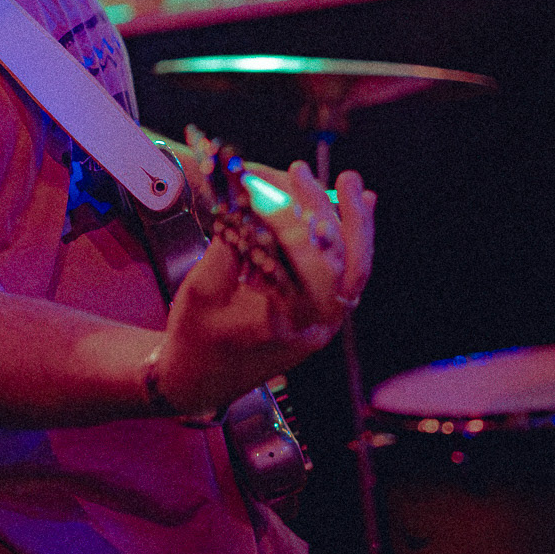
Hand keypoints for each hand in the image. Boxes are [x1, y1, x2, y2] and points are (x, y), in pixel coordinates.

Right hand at [153, 160, 374, 416]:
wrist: (199, 380)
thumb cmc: (195, 338)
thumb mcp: (203, 289)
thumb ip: (230, 244)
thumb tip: (249, 199)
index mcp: (284, 324)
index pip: (306, 267)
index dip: (290, 224)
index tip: (269, 190)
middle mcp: (314, 326)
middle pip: (342, 262)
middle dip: (328, 211)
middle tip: (304, 173)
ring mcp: (323, 323)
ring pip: (356, 268)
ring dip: (355, 223)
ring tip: (349, 183)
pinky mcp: (321, 315)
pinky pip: (349, 275)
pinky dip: (354, 241)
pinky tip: (358, 208)